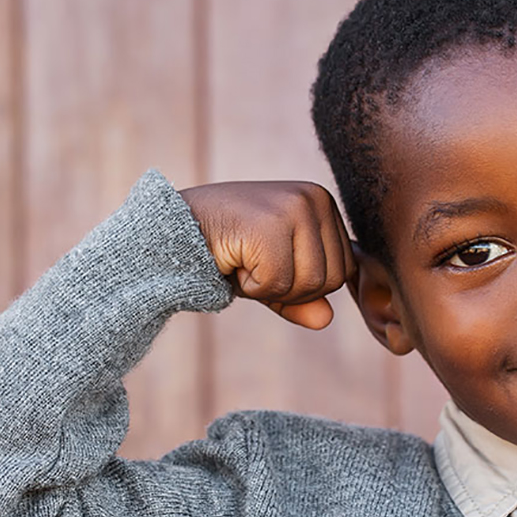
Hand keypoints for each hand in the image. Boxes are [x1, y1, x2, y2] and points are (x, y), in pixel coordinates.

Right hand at [179, 180, 356, 328]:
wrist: (172, 232)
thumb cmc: (224, 249)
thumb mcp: (271, 276)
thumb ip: (302, 296)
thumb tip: (326, 319)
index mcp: (322, 202)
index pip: (344, 270)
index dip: (306, 286)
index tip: (269, 264)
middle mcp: (314, 197)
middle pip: (331, 279)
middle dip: (290, 289)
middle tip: (253, 265)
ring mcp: (294, 206)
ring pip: (310, 283)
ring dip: (270, 288)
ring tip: (244, 260)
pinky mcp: (270, 224)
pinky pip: (278, 283)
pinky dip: (251, 286)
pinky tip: (232, 260)